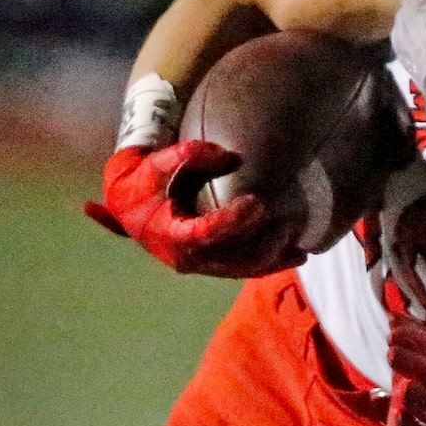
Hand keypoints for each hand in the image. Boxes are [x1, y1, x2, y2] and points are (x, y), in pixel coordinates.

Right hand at [85, 143, 300, 276]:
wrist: (125, 207)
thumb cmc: (139, 183)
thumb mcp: (152, 165)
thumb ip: (184, 156)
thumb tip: (227, 154)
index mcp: (172, 236)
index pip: (207, 233)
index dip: (233, 220)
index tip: (257, 202)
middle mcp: (187, 258)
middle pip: (232, 259)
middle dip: (264, 246)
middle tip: (288, 226)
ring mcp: (200, 266)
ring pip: (242, 270)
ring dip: (272, 261)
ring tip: (301, 250)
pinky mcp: (210, 265)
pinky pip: (243, 270)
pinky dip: (268, 265)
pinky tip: (294, 257)